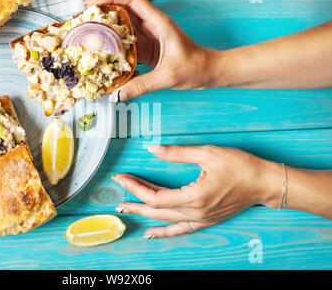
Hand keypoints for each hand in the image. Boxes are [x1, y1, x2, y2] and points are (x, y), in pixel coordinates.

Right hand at [85, 0, 219, 100]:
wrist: (209, 71)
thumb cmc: (196, 67)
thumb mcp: (168, 77)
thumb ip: (142, 85)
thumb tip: (118, 94)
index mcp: (158, 22)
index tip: (91, 6)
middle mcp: (151, 25)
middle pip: (122, 10)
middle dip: (101, 14)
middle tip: (82, 23)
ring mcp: (148, 36)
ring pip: (122, 27)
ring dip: (105, 31)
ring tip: (86, 38)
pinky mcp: (146, 48)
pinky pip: (125, 44)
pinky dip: (113, 47)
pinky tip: (102, 56)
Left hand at [112, 145, 281, 237]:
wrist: (264, 183)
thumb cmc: (240, 166)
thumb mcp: (208, 153)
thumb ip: (177, 152)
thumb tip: (152, 149)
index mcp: (194, 196)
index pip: (155, 196)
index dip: (135, 187)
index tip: (122, 177)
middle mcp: (196, 212)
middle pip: (156, 209)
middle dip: (135, 199)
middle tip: (118, 193)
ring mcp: (201, 219)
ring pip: (165, 220)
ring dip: (144, 214)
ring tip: (125, 210)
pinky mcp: (206, 220)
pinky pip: (180, 229)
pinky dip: (164, 232)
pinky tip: (152, 233)